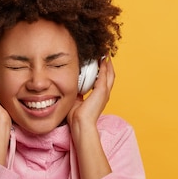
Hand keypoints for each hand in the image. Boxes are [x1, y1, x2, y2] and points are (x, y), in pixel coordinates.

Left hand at [67, 56, 114, 178]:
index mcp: (98, 96)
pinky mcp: (101, 91)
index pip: (103, 80)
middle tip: (104, 54)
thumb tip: (67, 87)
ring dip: (108, 63)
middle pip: (110, 75)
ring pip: (110, 74)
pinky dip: (104, 66)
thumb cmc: (76, 116)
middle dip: (107, 64)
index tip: (98, 61)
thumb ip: (75, 93)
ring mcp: (104, 92)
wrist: (80, 124)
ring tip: (105, 54)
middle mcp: (104, 93)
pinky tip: (102, 59)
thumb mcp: (75, 100)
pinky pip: (105, 75)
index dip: (102, 70)